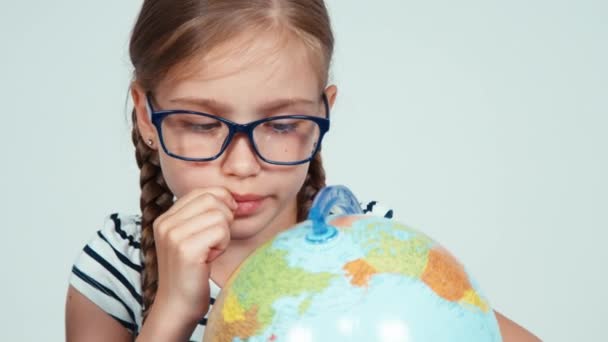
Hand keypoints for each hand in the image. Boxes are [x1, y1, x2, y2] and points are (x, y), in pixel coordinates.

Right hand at [151, 187, 236, 322]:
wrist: (177, 307)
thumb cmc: (191, 274)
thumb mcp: (191, 237)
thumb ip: (202, 215)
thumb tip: (229, 196)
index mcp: (165, 218)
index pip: (201, 192)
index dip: (221, 201)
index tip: (225, 220)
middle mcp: (165, 223)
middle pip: (212, 199)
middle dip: (225, 217)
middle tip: (218, 239)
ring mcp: (173, 235)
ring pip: (219, 214)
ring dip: (224, 233)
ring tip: (212, 250)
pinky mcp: (186, 249)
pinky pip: (220, 231)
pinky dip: (223, 244)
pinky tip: (211, 258)